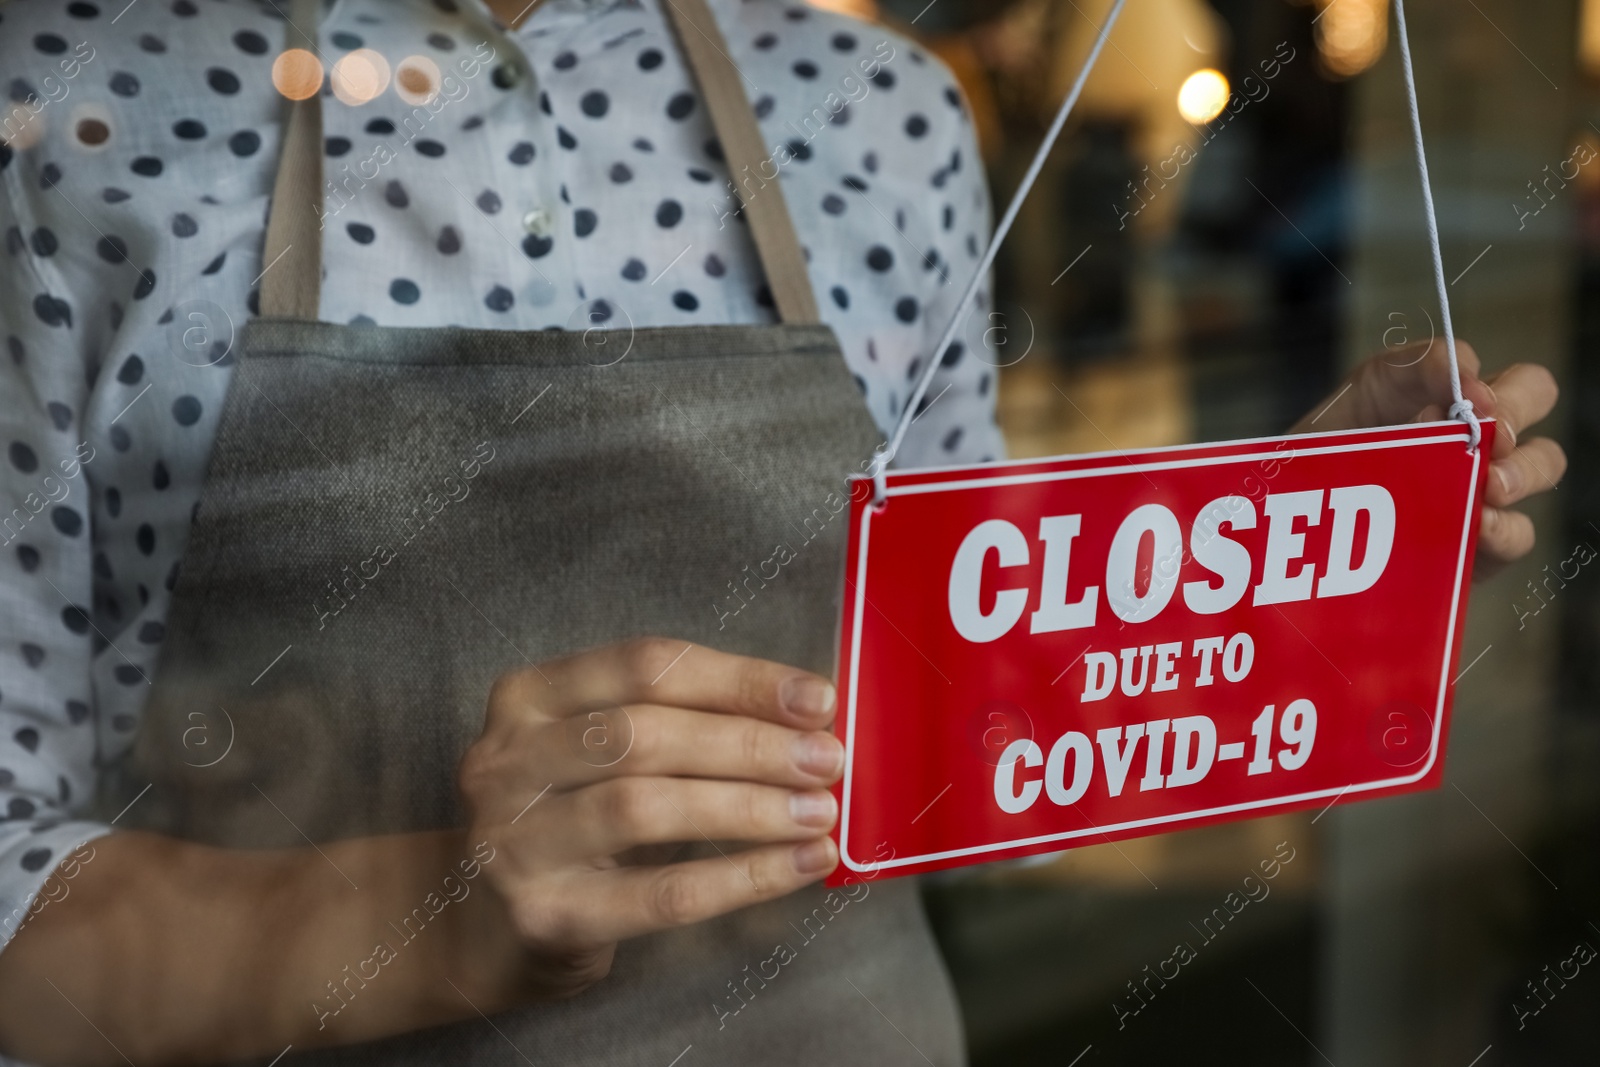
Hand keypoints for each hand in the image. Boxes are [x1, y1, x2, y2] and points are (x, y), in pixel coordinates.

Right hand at [457, 638, 844, 997]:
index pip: (646, 666)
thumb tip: (804, 718)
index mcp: (529, 696)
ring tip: (819, 814)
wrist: (480, 930)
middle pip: (644, 733)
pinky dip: (740, 878)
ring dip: (748, 807)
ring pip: (644, 807)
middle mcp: (507, 759)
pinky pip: (658, 894)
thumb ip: (680, 724)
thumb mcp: (600, 755)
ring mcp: (513, 839)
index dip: (739, 678)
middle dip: (749, 744)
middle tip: (826, 761)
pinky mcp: (541, 915)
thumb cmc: (569, 824)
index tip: (817, 700)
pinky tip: (796, 867)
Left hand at [1289, 338, 1563, 577]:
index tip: (1460, 399)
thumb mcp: (1351, 401)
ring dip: (1521, 469)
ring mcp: (1483, 486)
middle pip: (1532, 395)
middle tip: (1491, 434)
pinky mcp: (1481, 543)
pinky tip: (1476, 525)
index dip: (1467, 376)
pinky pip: (1518, 532)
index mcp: (1437, 392)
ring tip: (1489, 484)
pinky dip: (1502, 527)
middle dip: (1516, 409)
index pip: (1475, 365)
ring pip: (1544, 461)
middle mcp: (1471, 431)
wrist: (1288, 529)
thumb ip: (1410, 372)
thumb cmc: (1318, 457)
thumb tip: (1469, 382)